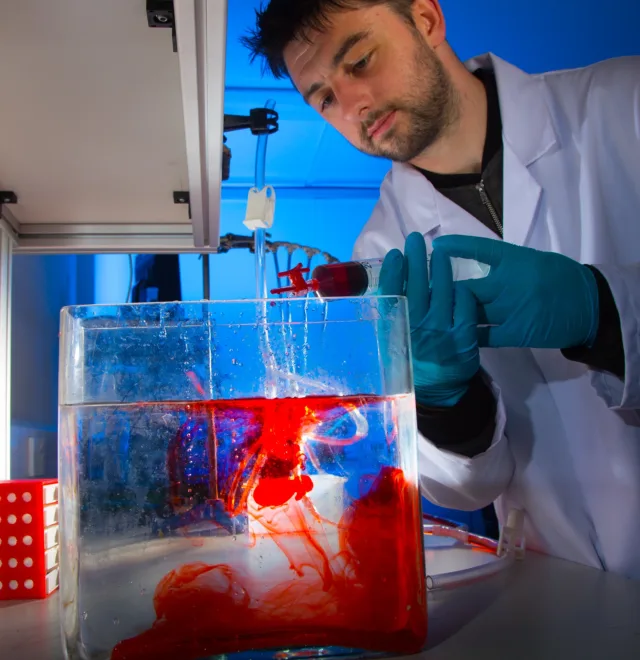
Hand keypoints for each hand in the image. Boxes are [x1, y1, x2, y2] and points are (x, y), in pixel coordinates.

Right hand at [379, 232, 479, 406]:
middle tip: (415, 240)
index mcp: (396, 330)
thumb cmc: (409, 363)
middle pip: (417, 286)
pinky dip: (462, 292)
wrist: (436, 392)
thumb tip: (385, 285)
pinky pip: (465, 306)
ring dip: (440, 268)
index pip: (391, 293)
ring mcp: (443, 333)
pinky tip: (458, 283)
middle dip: (416, 259)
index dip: (393, 271)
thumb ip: (389, 317)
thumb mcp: (391, 343)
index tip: (395, 254)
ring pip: (443, 291)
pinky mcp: (465, 338)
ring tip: (438, 253)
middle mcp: (417, 329)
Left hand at [433, 235, 598, 348]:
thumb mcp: (531, 260)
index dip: (457, 248)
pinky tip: (454, 335)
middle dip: (442, 291)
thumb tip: (469, 258)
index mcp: (515, 261)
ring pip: (472, 312)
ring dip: (452, 315)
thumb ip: (502, 262)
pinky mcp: (517, 332)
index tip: (437, 246)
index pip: (480, 250)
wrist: (588, 304)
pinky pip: (485, 335)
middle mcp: (509, 284)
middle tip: (422, 292)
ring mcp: (512, 310)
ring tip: (430, 317)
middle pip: (466, 288)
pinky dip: (469, 334)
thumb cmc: (558, 277)